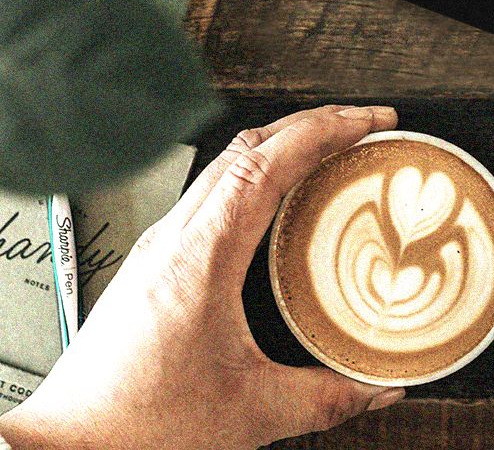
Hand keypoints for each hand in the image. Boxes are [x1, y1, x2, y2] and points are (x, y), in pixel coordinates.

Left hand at [0, 105, 403, 449]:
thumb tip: (379, 387)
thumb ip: (326, 398)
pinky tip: (279, 196)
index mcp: (201, 255)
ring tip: (329, 148)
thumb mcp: (251, 412)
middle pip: (249, 145)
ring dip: (283, 143)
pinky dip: (257, 172)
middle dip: (312, 123)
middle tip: (361, 124)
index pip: (267, 162)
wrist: (69, 446)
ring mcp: (161, 241)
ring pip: (227, 161)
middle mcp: (176, 235)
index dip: (323, 131)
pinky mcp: (155, 258)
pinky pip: (214, 190)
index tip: (366, 121)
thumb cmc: (137, 426)